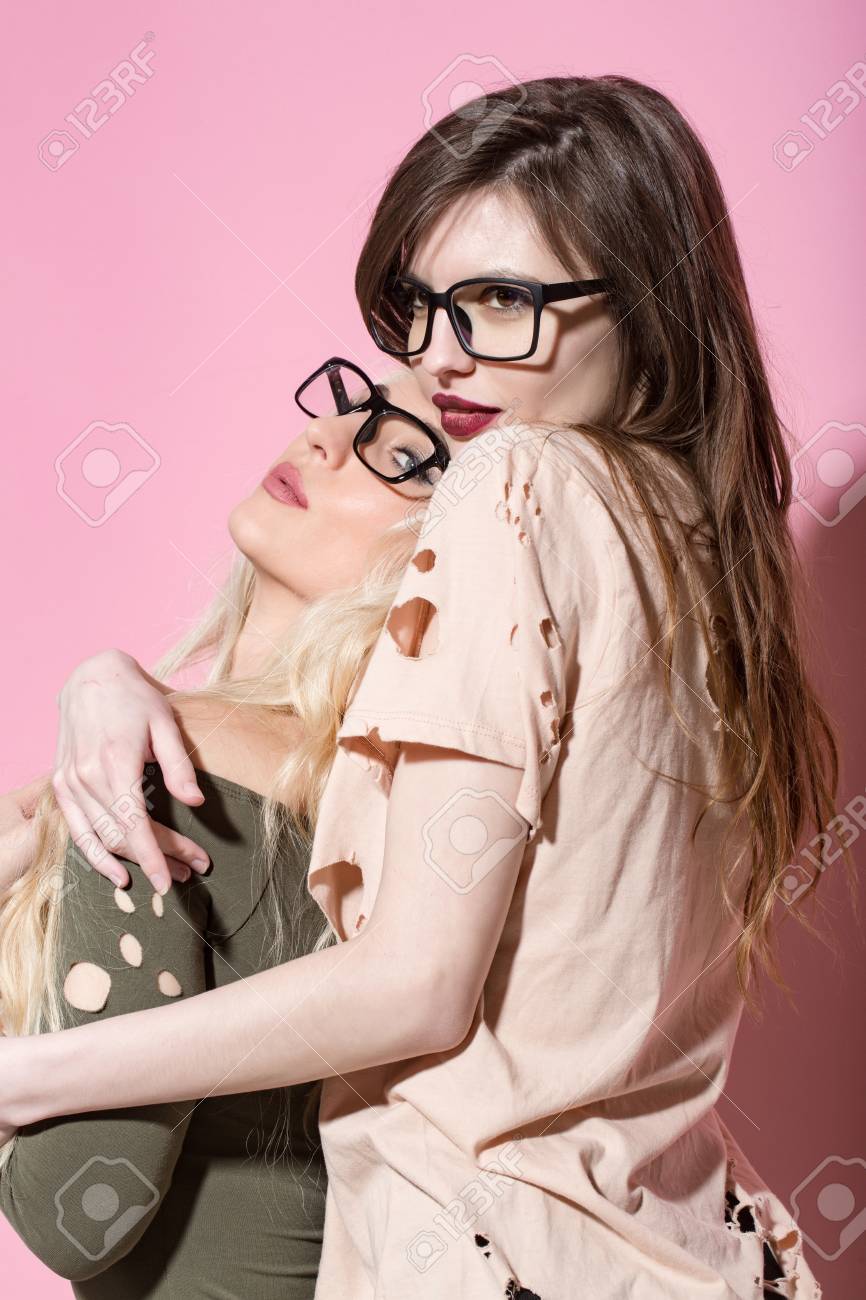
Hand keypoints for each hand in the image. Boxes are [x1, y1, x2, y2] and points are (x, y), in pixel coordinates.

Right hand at [52, 649, 210, 893]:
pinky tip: (117, 875)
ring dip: (133, 862)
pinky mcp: (63, 784)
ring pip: (103, 837)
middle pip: (123, 835)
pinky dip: (95, 856)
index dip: (154, 856)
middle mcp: (88, 776)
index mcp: (116, 762)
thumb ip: (179, 765)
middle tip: (189, 871)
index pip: (135, 824)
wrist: (92, 677)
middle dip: (159, 858)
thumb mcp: (166, 723)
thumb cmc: (135, 698)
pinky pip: (77, 830)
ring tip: (168, 875)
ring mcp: (71, 782)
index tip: (170, 880)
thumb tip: (196, 801)